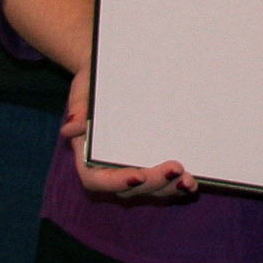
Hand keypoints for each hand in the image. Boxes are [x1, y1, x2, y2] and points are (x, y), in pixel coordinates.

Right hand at [62, 61, 192, 199]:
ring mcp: (132, 167)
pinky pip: (162, 181)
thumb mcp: (84, 89)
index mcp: (88, 156)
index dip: (116, 182)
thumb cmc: (94, 83)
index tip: (137, 177)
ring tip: (189, 182)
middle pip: (129, 189)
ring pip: (148, 190)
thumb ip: (79, 107)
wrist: (112, 72)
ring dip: (169, 189)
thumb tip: (70, 128)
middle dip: (153, 184)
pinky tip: (192, 182)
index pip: (97, 179)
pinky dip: (176, 184)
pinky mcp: (151, 161)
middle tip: (176, 171)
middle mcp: (110, 167)